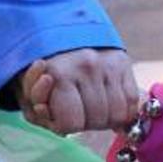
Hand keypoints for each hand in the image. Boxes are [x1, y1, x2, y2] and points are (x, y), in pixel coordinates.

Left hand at [16, 48, 139, 133]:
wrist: (63, 34)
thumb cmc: (44, 73)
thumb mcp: (30, 93)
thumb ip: (40, 113)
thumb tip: (59, 125)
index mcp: (59, 75)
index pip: (71, 123)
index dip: (67, 127)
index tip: (63, 118)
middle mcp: (87, 68)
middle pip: (96, 120)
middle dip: (87, 124)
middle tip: (80, 113)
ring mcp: (109, 65)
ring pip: (117, 114)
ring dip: (106, 119)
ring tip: (95, 109)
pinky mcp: (124, 63)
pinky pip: (132, 101)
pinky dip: (123, 110)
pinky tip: (111, 105)